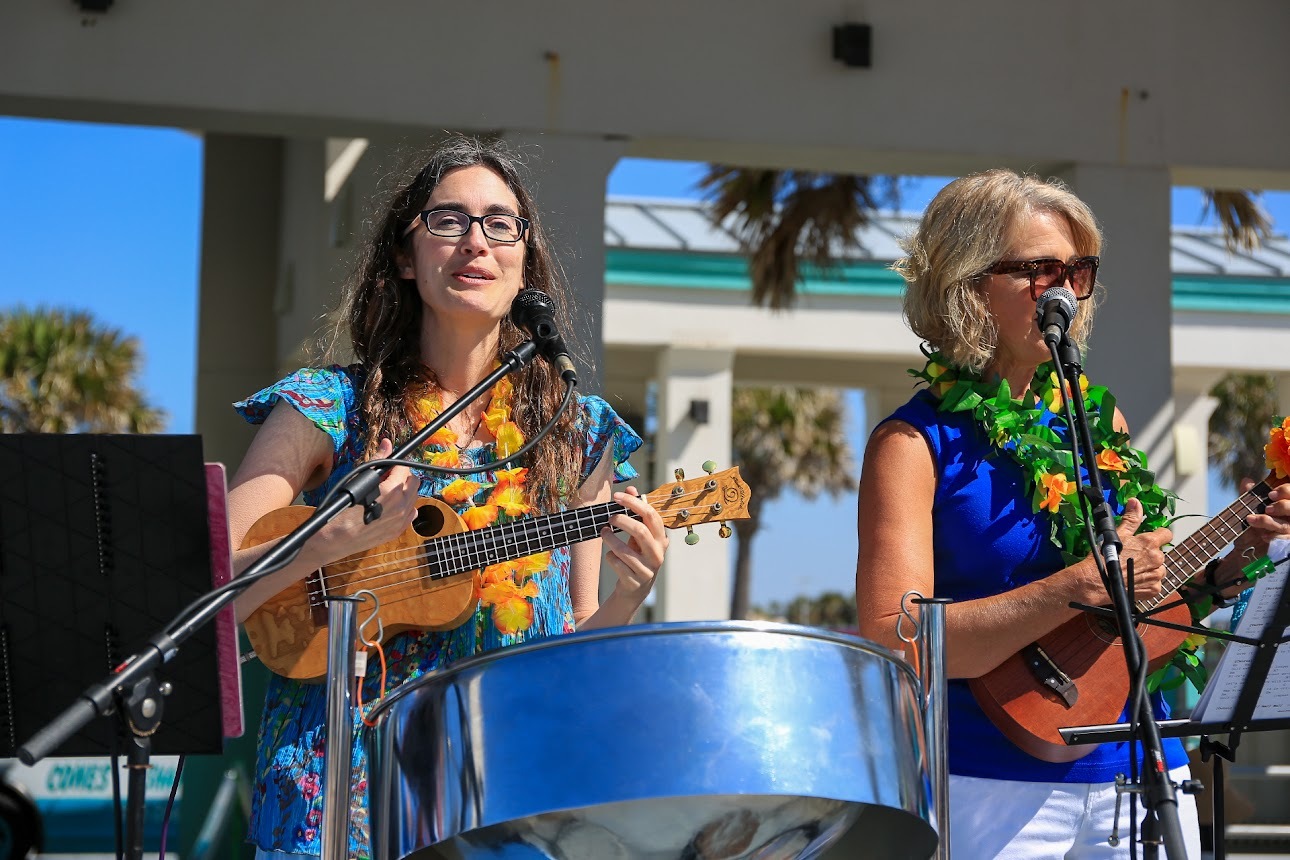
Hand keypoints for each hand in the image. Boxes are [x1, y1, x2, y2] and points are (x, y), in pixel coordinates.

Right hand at [308, 438, 419, 566]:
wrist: (336, 539)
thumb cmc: (343, 509)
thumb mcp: (359, 480)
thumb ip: (377, 461)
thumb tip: (387, 444)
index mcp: (393, 490)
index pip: (405, 469)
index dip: (396, 465)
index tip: (389, 467)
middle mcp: (402, 505)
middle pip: (414, 482)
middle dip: (403, 477)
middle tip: (389, 479)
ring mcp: (402, 520)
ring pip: (414, 498)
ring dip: (405, 492)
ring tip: (388, 493)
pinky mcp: (399, 530)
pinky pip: (411, 514)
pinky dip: (405, 508)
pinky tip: (392, 507)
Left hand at [601, 486, 668, 597]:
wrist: (635, 589)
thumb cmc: (637, 556)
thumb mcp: (639, 535)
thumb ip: (636, 512)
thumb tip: (631, 488)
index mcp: (661, 539)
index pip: (651, 515)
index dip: (633, 503)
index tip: (617, 496)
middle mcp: (657, 554)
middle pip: (640, 531)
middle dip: (621, 520)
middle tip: (609, 517)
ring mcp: (647, 569)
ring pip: (624, 550)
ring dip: (609, 539)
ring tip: (603, 532)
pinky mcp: (634, 581)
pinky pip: (617, 564)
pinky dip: (610, 556)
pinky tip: (611, 556)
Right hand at [1073, 498, 1169, 604]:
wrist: (1096, 582)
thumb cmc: (1104, 557)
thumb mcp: (1117, 534)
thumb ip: (1131, 518)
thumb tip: (1135, 502)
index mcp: (1150, 543)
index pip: (1166, 534)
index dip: (1158, 536)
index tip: (1150, 539)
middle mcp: (1157, 559)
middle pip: (1160, 553)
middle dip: (1150, 554)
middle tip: (1133, 557)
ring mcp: (1157, 575)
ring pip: (1159, 569)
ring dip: (1150, 568)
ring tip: (1133, 570)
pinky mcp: (1154, 589)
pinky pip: (1156, 583)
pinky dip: (1147, 582)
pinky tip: (1134, 580)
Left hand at [1203, 478, 1289, 596]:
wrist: (1246, 553)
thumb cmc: (1250, 529)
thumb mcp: (1247, 510)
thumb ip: (1248, 495)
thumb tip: (1247, 481)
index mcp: (1285, 505)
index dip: (1285, 491)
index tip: (1270, 495)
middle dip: (1282, 506)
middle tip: (1267, 508)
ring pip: (1287, 525)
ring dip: (1269, 522)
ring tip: (1251, 520)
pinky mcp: (1287, 544)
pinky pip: (1286, 540)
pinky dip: (1274, 537)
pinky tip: (1263, 536)